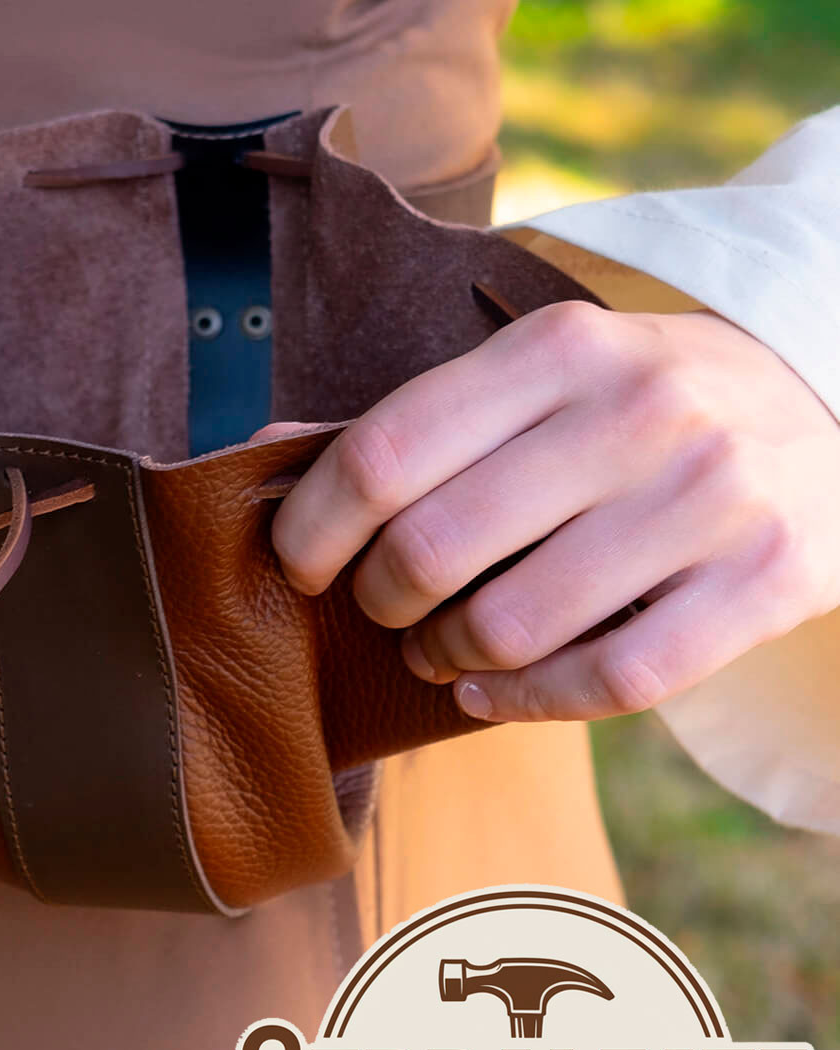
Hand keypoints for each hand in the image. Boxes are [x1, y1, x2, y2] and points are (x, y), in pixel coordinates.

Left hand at [269, 302, 839, 722]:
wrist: (833, 406)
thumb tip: (266, 445)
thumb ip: (421, 417)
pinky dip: (528, 702)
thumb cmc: (643, 404)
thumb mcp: (544, 374)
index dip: (314, 525)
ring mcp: (711, 497)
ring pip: (513, 623)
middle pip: (433, 545)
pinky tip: (494, 692)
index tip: (298, 564)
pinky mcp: (770, 579)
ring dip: (448, 656)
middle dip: (379, 601)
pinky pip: (613, 679)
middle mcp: (638, 411)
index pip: (386, 449)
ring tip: (441, 649)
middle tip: (382, 609)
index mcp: (560, 347)